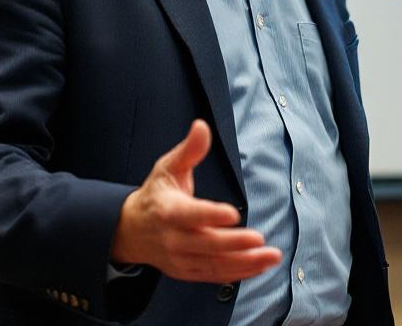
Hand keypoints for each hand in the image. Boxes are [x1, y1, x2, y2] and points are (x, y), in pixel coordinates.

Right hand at [110, 120, 281, 282]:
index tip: (233, 213)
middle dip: (234, 243)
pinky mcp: (187, 271)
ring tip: (271, 256)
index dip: (210, 215)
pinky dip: (238, 273)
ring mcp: (180, 258)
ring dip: (244, 263)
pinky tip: (260, 267)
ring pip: (213, 264)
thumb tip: (202, 126)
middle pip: (206, 243)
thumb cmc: (155, 194)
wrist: (130, 231)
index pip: (189, 214)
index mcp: (167, 210)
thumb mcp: (167, 167)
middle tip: (260, 239)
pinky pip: (214, 276)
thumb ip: (189, 150)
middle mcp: (172, 238)